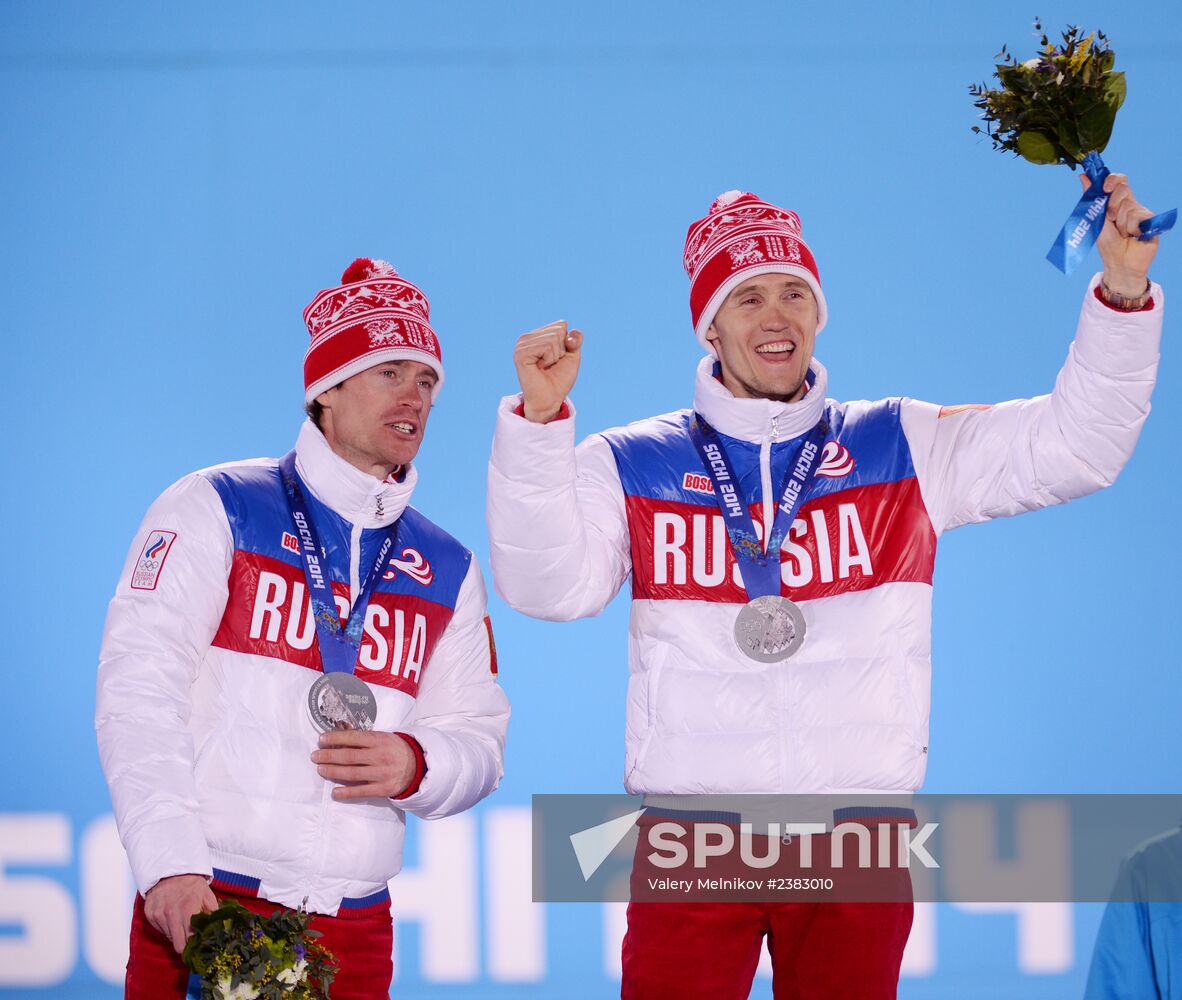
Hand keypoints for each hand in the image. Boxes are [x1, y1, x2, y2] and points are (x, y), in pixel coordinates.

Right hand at [144, 874, 217, 953]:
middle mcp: (171, 914)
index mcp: (188, 909)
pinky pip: (160, 930)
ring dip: (176, 933)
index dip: (196, 945)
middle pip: (178, 946)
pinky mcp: (150, 915)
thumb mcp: (207, 895)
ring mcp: (158, 915)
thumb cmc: (191, 884)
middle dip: (185, 945)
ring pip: (169, 938)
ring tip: (181, 920)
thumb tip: (218, 930)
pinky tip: (172, 916)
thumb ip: (213, 914)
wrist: (171, 871)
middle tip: (191, 938)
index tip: (199, 944)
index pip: (190, 940)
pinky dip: (167, 926)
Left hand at [311, 730, 416, 799]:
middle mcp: (380, 756)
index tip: (321, 739)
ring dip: (333, 771)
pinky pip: (362, 791)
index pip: (354, 738)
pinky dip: (347, 792)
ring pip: (352, 773)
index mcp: (380, 740)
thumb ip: (364, 738)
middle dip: (329, 756)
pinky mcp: (383, 789)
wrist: (419, 766)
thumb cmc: (395, 749)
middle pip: (349, 756)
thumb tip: (340, 733)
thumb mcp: (384, 738)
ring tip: (320, 769)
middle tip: (315, 756)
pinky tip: (335, 792)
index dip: (336, 738)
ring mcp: (382, 773)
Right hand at [513, 320, 582, 422]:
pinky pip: (546, 346)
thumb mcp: (572, 356)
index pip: (561, 325)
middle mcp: (527, 337)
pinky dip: (549, 359)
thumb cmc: (559, 379)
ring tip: (545, 367)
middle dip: (561, 350)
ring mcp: (522, 344)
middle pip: (558, 330)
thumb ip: (575, 340)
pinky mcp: (521, 353)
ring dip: (555, 356)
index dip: (566, 344)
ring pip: (553, 338)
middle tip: (550, 365)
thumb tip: (572, 331)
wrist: (550, 399)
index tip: (557, 359)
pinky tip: (539, 368)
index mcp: (537, 335)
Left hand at [1082, 171, 1158, 295]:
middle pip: (1123, 189)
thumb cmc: (1108, 243)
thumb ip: (1091, 197)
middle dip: (1112, 206)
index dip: (1112, 180)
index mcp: (1117, 202)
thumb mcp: (1096, 218)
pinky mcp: (1151, 220)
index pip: (1119, 180)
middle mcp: (1131, 204)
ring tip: (1123, 234)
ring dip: (1121, 223)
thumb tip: (1082, 176)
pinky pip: (1137, 218)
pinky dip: (1131, 229)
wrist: (1119, 262)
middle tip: (1111, 221)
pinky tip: (1134, 236)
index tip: (1104, 188)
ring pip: (1128, 206)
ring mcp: (1141, 211)